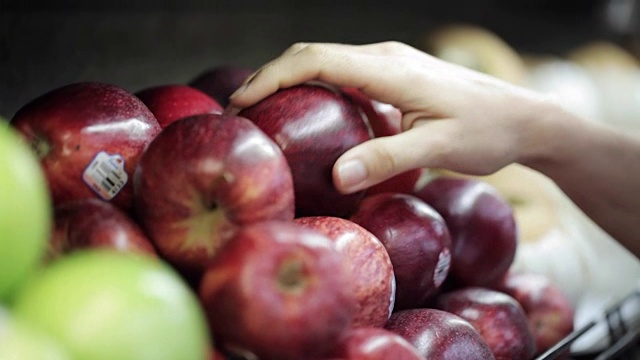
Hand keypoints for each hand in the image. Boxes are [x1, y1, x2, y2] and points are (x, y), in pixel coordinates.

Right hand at [229, 42, 557, 193]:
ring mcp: (391, 64)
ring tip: (263, 113)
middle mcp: (386, 58)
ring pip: (326, 61)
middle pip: (313, 54)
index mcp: (390, 70)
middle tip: (241, 112)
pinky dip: (315, 88)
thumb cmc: (487, 132)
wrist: (524, 118)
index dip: (272, 77)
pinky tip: (308, 114)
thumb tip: (338, 177)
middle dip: (271, 77)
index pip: (315, 60)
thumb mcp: (440, 149)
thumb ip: (389, 158)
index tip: (241, 103)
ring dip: (290, 81)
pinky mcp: (396, 76)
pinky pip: (344, 74)